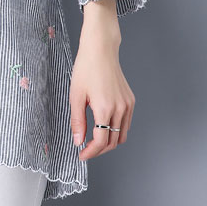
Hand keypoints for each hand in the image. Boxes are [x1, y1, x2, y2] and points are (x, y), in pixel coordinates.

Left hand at [70, 24, 135, 160]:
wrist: (101, 50)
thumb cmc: (86, 68)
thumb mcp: (76, 95)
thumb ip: (77, 121)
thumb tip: (78, 141)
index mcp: (105, 108)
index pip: (101, 142)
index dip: (91, 152)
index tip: (82, 155)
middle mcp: (120, 108)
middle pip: (113, 142)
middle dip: (99, 150)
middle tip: (86, 149)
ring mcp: (128, 105)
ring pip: (122, 135)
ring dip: (109, 142)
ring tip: (94, 140)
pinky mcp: (130, 100)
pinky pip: (125, 123)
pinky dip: (116, 131)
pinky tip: (103, 126)